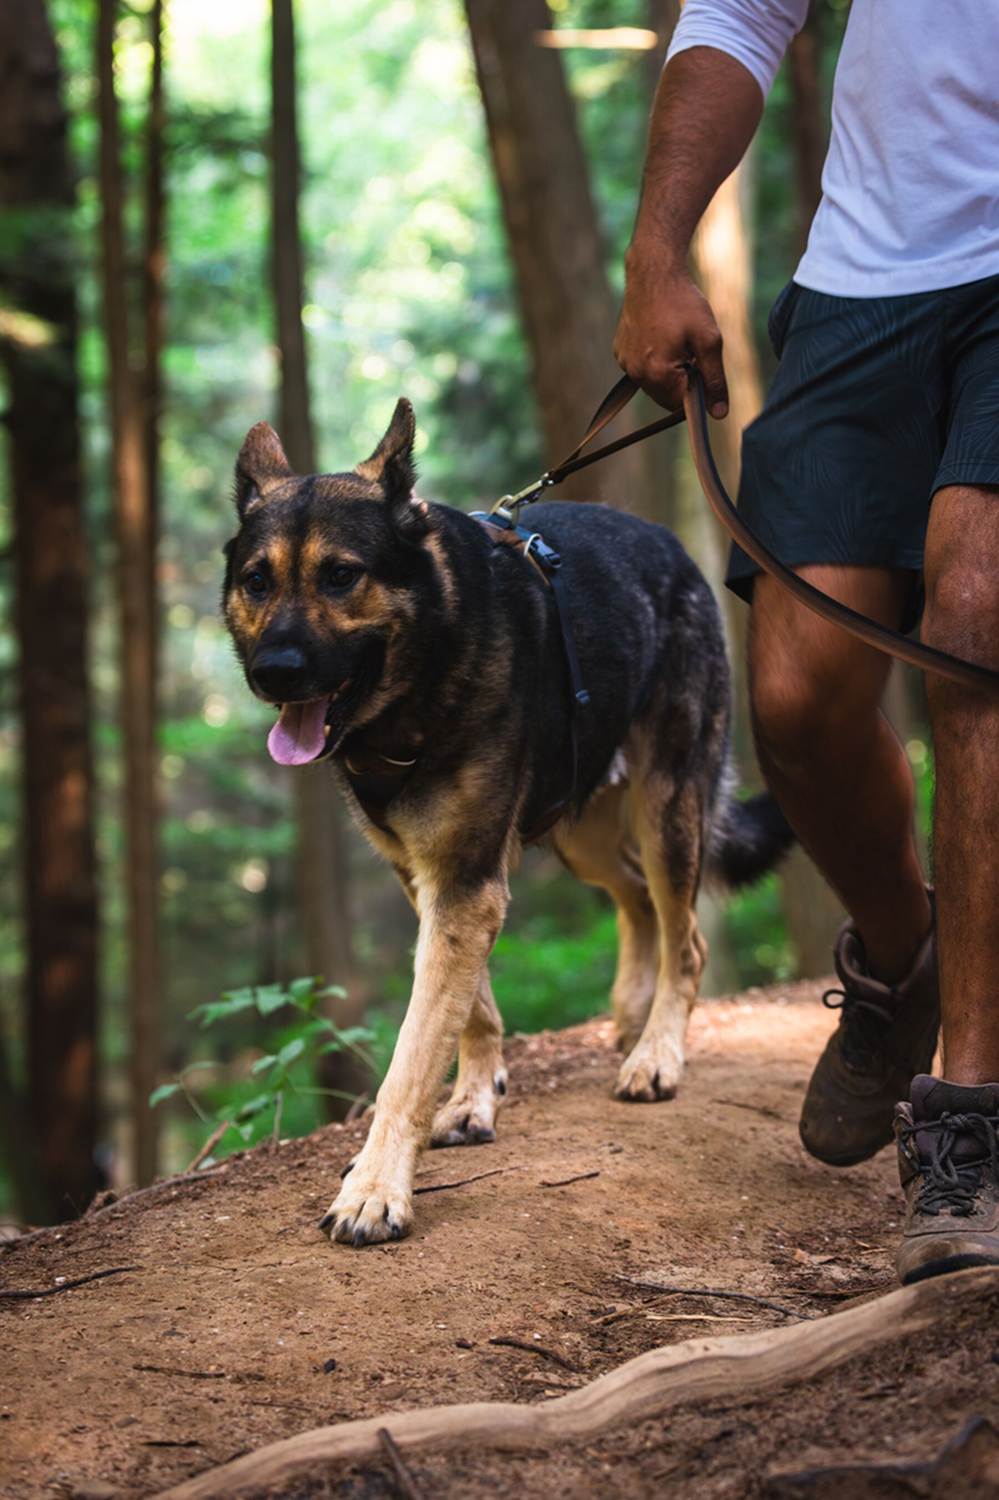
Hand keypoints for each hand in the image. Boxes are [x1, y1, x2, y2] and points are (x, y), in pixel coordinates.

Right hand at [613, 252, 728, 417]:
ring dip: (668, 372)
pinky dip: (653, 361)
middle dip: (682, 383)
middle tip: (691, 351)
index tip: (703, 367)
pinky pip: (640, 369)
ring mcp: (625, 363)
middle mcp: (636, 374)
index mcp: (658, 374)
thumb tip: (719, 414)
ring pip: (653, 384)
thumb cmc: (684, 303)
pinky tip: (661, 335)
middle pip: (666, 398)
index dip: (698, 391)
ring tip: (676, 341)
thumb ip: (715, 379)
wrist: (653, 272)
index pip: (683, 406)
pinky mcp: (619, 352)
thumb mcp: (708, 340)